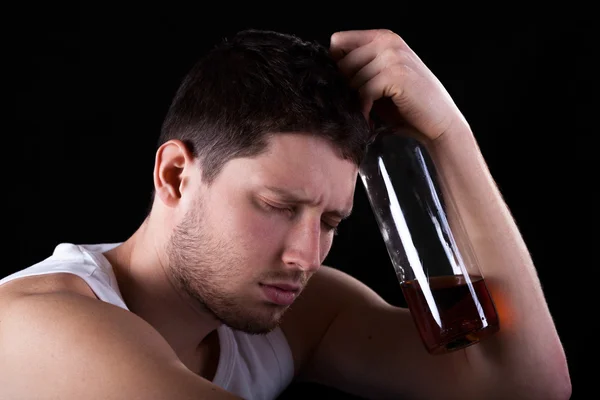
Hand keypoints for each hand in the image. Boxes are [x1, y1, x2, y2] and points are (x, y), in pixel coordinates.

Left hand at [330, 29, 467, 141]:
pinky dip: (364, 108)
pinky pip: (363, 91)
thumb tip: (325, 73)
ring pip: (352, 78)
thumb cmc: (407, 106)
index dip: (336, 66)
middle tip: (354, 106)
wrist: (440, 122)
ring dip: (354, 100)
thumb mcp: (379, 81)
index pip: (338, 42)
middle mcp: (388, 41)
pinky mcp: (395, 74)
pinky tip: (369, 118)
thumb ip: (358, 71)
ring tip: (364, 113)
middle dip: (344, 87)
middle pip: (342, 62)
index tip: (344, 88)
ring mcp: (393, 56)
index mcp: (384, 37)